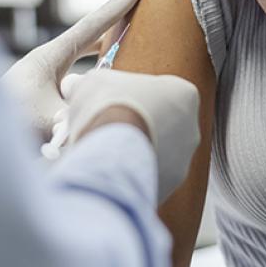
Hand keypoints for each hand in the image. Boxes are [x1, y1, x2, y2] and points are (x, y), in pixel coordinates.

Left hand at [1, 0, 147, 137]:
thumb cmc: (10, 123)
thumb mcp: (50, 119)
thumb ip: (85, 114)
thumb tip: (109, 109)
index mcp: (52, 55)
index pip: (95, 22)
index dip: (121, 1)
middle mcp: (51, 58)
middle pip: (93, 28)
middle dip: (117, 15)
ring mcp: (47, 72)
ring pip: (86, 48)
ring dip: (108, 41)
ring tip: (129, 38)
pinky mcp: (45, 88)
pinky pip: (80, 68)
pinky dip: (96, 65)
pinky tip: (106, 75)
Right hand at [62, 69, 200, 203]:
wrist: (110, 154)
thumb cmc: (109, 108)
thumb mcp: (94, 81)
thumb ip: (89, 82)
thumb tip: (73, 85)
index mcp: (184, 94)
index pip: (159, 90)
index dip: (130, 94)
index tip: (111, 100)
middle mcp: (191, 127)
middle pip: (159, 122)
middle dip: (133, 123)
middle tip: (105, 125)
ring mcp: (183, 159)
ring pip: (154, 151)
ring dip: (132, 149)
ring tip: (102, 149)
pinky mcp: (169, 185)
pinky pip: (147, 175)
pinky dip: (130, 173)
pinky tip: (109, 169)